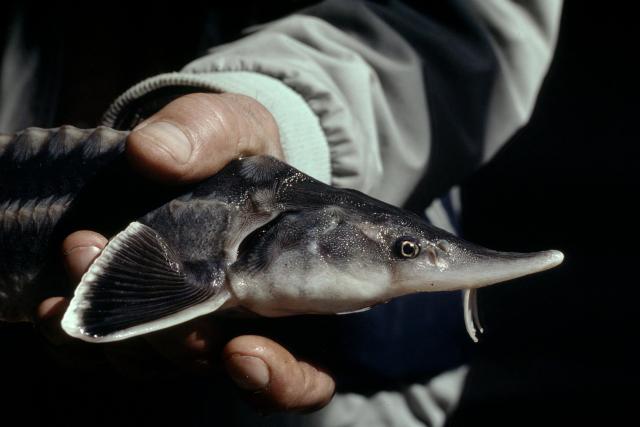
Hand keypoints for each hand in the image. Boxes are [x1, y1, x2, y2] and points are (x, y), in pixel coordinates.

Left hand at [36, 93, 334, 411]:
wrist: (192, 153)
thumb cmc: (234, 147)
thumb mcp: (233, 126)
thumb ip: (207, 135)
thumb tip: (151, 154)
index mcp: (289, 295)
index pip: (306, 372)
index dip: (282, 381)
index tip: (242, 351)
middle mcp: (237, 323)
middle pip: (209, 364)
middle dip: (167, 334)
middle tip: (131, 271)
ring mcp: (181, 324)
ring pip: (152, 362)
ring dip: (115, 328)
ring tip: (82, 256)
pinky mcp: (133, 317)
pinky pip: (108, 350)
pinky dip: (79, 336)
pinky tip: (55, 299)